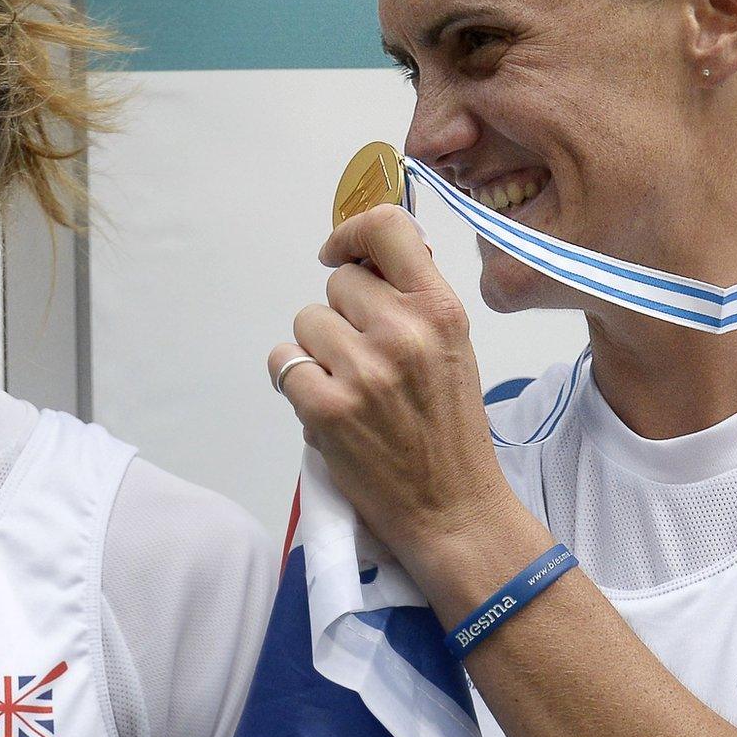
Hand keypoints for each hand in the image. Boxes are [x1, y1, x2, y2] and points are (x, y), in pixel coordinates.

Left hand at [269, 204, 504, 568]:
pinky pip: (283, 362)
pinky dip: (296, 381)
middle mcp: (402, 331)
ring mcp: (361, 370)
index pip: (387, 228)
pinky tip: (327, 404)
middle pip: (338, 282)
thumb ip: (413, 300)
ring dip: (318, 350)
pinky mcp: (325, 408)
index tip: (337, 251)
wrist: (453, 508)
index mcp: (440, 310)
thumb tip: (363, 254)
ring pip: (306, 322)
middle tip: (368, 358)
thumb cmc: (451, 428)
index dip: (352, 232)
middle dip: (344, 314)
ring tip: (352, 386)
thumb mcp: (452, 348)